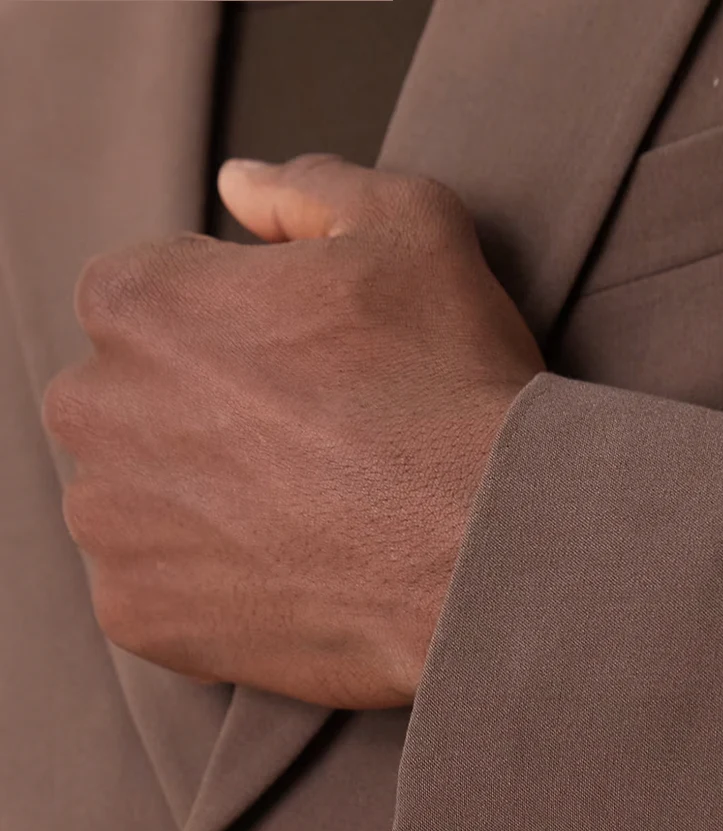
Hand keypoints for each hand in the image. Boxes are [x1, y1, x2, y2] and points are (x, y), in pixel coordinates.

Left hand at [40, 153, 544, 707]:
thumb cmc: (453, 387)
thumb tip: (238, 186)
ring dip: (202, 505)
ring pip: (139, 502)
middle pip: (136, 405)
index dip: (242, 333)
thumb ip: (307, 190)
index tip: (308, 372)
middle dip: (205, 419)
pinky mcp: (137, 615)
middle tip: (314, 448)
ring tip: (307, 517)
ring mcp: (110, 523)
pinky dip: (208, 591)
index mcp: (136, 300)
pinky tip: (291, 575)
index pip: (159, 303)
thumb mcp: (413, 229)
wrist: (491, 553)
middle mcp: (93, 408)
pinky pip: (156, 593)